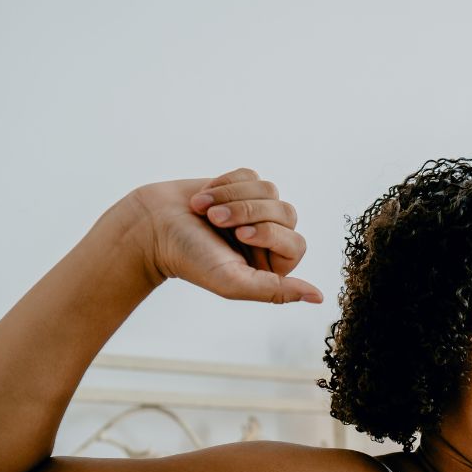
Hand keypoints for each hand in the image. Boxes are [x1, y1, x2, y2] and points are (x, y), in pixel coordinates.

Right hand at [127, 168, 323, 304]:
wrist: (153, 227)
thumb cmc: (191, 259)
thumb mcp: (234, 282)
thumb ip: (276, 292)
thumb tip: (318, 297)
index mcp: (273, 266)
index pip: (296, 242)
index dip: (269, 233)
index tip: (238, 236)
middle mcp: (269, 238)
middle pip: (287, 212)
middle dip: (249, 212)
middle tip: (216, 221)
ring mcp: (256, 210)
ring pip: (270, 189)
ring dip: (234, 197)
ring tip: (205, 210)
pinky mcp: (241, 186)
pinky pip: (250, 175)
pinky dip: (225, 183)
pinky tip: (204, 198)